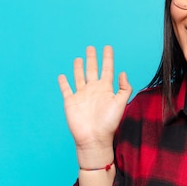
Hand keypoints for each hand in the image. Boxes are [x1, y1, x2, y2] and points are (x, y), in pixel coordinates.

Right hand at [58, 46, 131, 160]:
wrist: (94, 137)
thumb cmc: (109, 123)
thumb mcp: (120, 103)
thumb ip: (124, 88)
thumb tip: (123, 73)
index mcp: (106, 89)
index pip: (107, 69)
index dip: (108, 58)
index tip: (108, 47)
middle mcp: (93, 90)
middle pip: (92, 70)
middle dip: (92, 59)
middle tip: (91, 47)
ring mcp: (81, 95)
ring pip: (79, 77)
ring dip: (78, 68)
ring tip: (79, 58)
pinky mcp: (70, 101)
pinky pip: (66, 89)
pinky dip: (63, 82)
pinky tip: (62, 76)